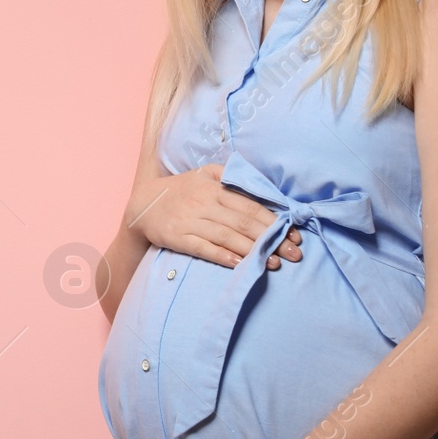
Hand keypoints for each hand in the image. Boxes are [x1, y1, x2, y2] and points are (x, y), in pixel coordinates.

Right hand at [124, 163, 303, 270]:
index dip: (275, 221)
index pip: (251, 205)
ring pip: (226, 236)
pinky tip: (239, 264)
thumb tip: (264, 188)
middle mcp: (204, 202)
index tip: (294, 236)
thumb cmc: (182, 190)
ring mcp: (190, 220)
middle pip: (244, 223)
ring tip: (273, 263)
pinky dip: (221, 256)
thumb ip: (232, 176)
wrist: (143, 204)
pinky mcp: (177, 237)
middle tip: (294, 254)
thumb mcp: (205, 174)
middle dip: (272, 239)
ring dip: (252, 250)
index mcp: (215, 186)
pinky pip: (202, 247)